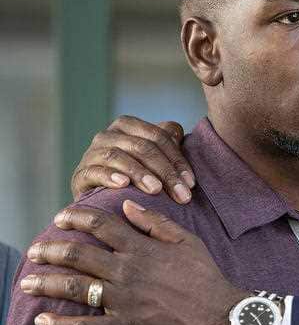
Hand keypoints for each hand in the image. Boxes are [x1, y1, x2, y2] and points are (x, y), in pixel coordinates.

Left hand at [20, 201, 247, 324]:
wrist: (223, 317)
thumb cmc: (207, 277)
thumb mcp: (187, 241)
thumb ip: (156, 222)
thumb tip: (128, 204)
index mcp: (142, 248)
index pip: (101, 225)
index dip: (77, 218)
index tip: (61, 218)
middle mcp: (128, 270)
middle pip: (78, 254)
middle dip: (51, 250)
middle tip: (36, 250)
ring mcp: (125, 300)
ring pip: (74, 288)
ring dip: (46, 283)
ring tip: (28, 281)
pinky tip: (44, 321)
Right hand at [71, 116, 194, 203]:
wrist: (100, 199)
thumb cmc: (135, 176)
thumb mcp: (153, 158)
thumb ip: (167, 142)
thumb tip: (177, 131)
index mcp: (128, 125)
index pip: (158, 137)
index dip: (177, 159)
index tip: (191, 184)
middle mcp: (107, 135)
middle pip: (142, 147)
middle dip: (165, 172)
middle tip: (181, 195)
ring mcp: (91, 153)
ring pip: (119, 157)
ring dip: (140, 174)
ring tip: (156, 190)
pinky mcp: (80, 174)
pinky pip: (94, 172)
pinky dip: (109, 177)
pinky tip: (123, 185)